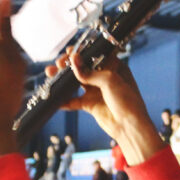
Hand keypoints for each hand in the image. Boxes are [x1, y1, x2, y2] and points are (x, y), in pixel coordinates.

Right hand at [45, 53, 160, 164]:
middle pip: (82, 67)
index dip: (80, 53)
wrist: (129, 126)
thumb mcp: (109, 80)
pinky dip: (63, 100)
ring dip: (62, 79)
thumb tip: (73, 61)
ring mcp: (96, 91)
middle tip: (58, 64)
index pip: (94, 55)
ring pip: (75, 82)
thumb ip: (89, 72)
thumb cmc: (127, 101)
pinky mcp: (90, 105)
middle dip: (68, 65)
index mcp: (113, 67)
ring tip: (51, 75)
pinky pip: (73, 101)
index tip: (69, 52)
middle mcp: (104, 77)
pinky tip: (54, 97)